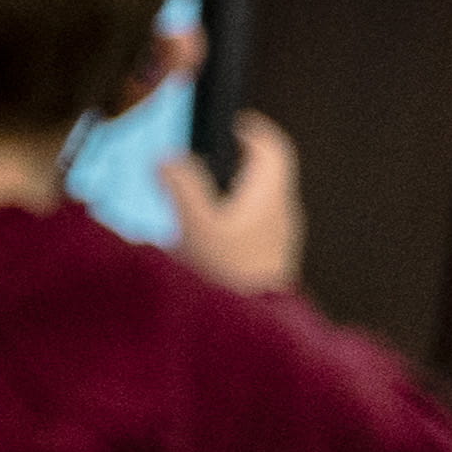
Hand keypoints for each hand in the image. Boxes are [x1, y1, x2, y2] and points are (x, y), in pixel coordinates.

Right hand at [167, 110, 306, 296]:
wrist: (251, 328)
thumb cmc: (227, 273)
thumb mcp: (195, 227)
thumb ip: (181, 187)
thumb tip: (168, 159)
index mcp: (270, 194)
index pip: (272, 146)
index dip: (249, 128)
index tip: (220, 124)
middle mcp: (282, 209)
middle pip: (264, 169)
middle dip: (231, 158)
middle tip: (196, 158)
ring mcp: (279, 234)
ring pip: (258, 196)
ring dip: (229, 188)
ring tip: (191, 195)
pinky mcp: (269, 254)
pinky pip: (252, 220)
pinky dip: (230, 213)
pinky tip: (203, 230)